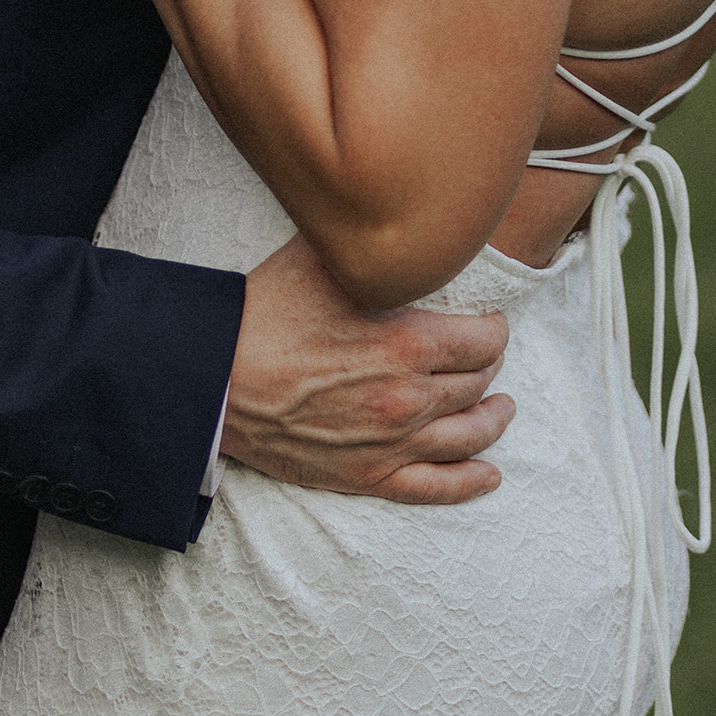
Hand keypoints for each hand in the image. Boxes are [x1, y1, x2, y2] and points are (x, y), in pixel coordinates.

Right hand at [223, 235, 513, 503]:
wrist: (215, 379)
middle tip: (483, 355)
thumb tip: (396, 228)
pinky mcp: (368, 474)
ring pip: (469, 435)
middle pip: (478, 383)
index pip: (485, 340)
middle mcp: (410, 396)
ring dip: (492, 419)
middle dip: (488, 366)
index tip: (489, 321)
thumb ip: (370, 247)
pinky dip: (470, 482)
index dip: (493, 327)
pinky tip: (489, 474)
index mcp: (408, 341)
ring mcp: (392, 442)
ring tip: (500, 407)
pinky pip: (436, 487)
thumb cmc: (263, 316)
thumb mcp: (321, 259)